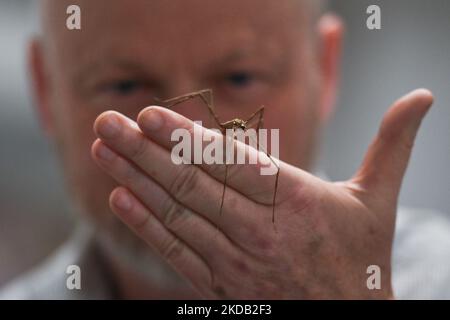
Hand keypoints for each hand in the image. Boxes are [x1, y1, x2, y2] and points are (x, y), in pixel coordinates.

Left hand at [91, 89, 432, 298]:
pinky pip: (178, 251)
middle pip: (193, 186)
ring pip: (178, 216)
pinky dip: (147, 225)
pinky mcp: (222, 285)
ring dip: (136, 181)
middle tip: (106, 122)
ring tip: (103, 152)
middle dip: (144, 151)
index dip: (189, 140)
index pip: (233, 164)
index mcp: (296, 204)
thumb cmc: (360, 256)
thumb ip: (392, 146)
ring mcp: (237, 262)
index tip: (151, 115)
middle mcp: (261, 233)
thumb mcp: (378, 198)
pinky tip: (120, 199)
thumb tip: (422, 97)